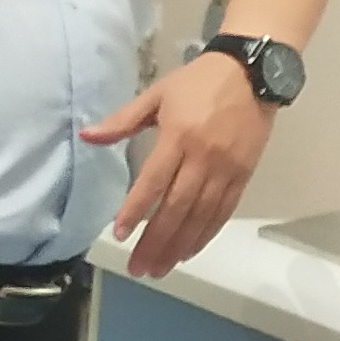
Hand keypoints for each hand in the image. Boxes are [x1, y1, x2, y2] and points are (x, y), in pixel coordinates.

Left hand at [83, 49, 275, 277]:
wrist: (253, 72)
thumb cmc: (198, 82)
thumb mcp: (157, 94)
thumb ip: (122, 120)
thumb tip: (86, 136)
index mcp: (178, 136)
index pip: (154, 181)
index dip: (135, 209)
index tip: (119, 234)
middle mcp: (203, 158)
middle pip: (177, 208)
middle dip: (155, 241)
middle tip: (137, 267)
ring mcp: (226, 169)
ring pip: (201, 216)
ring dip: (178, 246)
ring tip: (159, 268)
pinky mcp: (243, 176)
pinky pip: (223, 212)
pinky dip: (205, 235)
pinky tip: (188, 251)